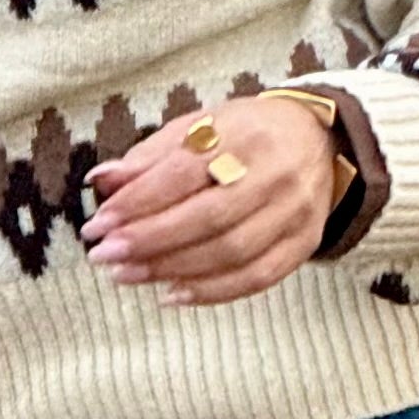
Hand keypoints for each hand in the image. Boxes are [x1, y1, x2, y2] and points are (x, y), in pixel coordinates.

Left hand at [80, 96, 336, 306]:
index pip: (184, 172)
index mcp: (244, 133)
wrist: (318, 139)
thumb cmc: (246, 132)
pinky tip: (171, 293)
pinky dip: (211, 292)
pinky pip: (256, 277)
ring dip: (172, 269)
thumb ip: (151, 156)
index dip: (138, 202)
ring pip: (230, 252)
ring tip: (127, 275)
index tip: (99, 224)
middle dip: (150, 241)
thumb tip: (101, 180)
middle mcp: (274, 172)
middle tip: (104, 256)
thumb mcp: (200, 125)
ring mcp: (294, 211)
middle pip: (208, 217)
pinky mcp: (304, 242)